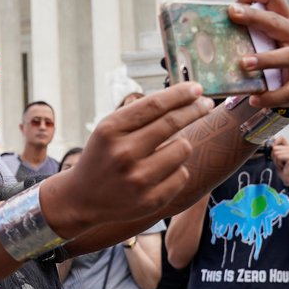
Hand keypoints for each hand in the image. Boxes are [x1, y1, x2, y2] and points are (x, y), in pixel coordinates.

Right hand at [46, 83, 212, 231]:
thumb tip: (184, 97)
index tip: (197, 88)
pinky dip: (176, 169)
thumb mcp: (108, 130)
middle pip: (172, 123)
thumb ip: (139, 114)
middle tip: (206, 104)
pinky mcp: (150, 201)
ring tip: (166, 150)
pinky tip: (160, 173)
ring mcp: (137, 179)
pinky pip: (182, 175)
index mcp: (110, 130)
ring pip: (183, 148)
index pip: (154, 105)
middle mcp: (123, 153)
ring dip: (181, 144)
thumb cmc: (103, 157)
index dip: (180, 94)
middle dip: (195, 109)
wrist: (82, 199)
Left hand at [229, 0, 288, 108]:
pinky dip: (271, 96)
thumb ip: (237, 34)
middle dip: (255, 17)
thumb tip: (194, 33)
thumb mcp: (256, 42)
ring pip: (288, 56)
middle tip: (232, 15)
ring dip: (266, 59)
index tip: (233, 2)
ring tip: (244, 63)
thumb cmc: (265, 60)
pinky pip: (288, 91)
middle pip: (278, 22)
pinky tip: (254, 99)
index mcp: (283, 20)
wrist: (287, 91)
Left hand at [269, 136, 288, 185]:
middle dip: (273, 156)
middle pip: (275, 147)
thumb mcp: (277, 157)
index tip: (273, 149)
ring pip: (275, 153)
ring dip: (276, 161)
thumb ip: (274, 149)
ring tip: (281, 164)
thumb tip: (267, 142)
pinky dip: (278, 163)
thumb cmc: (282, 167)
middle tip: (279, 162)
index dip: (275, 141)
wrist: (288, 178)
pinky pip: (279, 157)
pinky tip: (283, 166)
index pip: (282, 137)